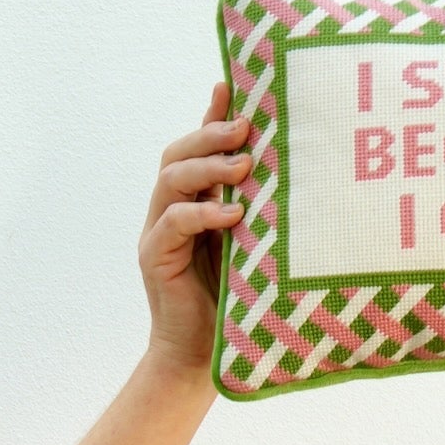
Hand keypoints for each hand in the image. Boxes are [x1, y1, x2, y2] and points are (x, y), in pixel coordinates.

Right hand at [140, 84, 251, 375]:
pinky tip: (233, 213)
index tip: (234, 87)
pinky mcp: (154, 258)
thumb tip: (289, 167)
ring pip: (170, 180)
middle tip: (247, 128)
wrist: (206, 357)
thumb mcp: (256, 243)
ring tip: (243, 165)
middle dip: (211, 134)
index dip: (212, 114)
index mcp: (194, 200)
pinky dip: (202, 213)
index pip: (197, 146)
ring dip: (207, 167)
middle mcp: (170, 209)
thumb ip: (260, 206)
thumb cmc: (238, 300)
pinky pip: (172, 223)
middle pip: (178, 153)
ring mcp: (158, 232)